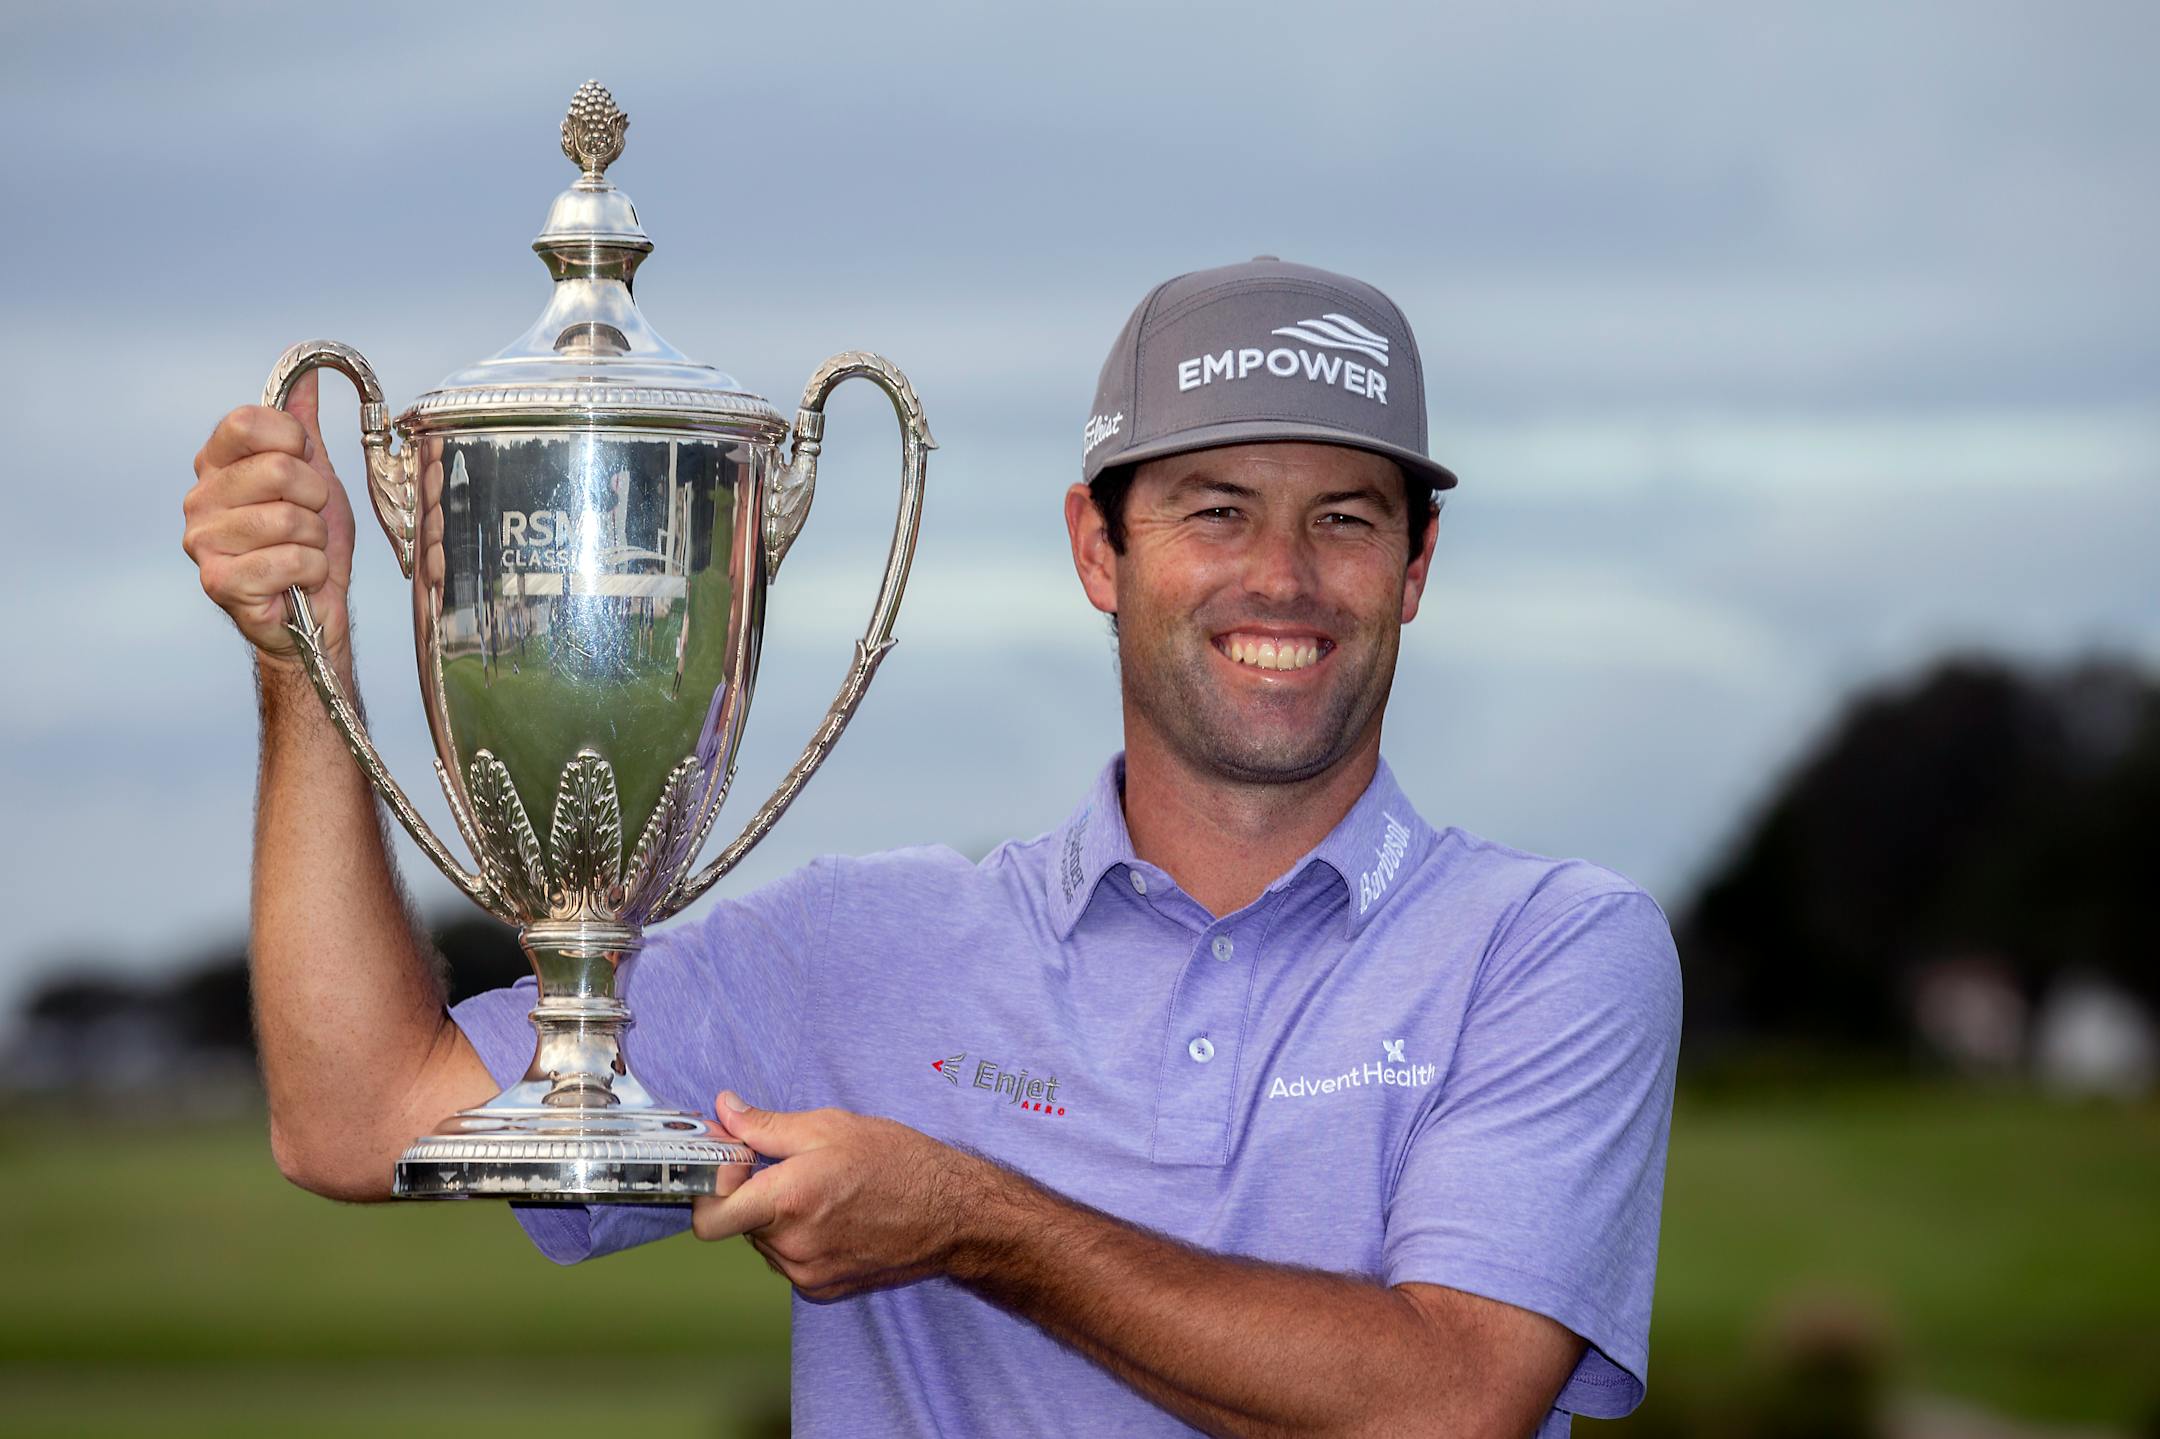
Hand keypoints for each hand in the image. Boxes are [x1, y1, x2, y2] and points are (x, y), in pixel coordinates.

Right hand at [183, 369, 357, 665]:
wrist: (312, 610)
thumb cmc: (309, 543)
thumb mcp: (313, 474)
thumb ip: (301, 424)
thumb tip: (305, 371)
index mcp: (216, 464)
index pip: (250, 422)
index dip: (294, 442)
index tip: (305, 466)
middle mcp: (199, 497)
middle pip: (277, 469)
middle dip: (315, 499)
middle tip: (309, 520)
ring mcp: (202, 540)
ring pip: (289, 519)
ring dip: (316, 540)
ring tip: (304, 551)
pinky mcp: (218, 581)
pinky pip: (290, 559)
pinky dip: (311, 571)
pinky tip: (298, 579)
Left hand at [692, 1092, 990, 1300]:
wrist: (952, 1215)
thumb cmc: (899, 1164)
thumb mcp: (830, 1127)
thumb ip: (766, 1125)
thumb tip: (725, 1110)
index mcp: (788, 1201)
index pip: (708, 1218)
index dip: (709, 1189)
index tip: (732, 1165)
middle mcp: (792, 1246)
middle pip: (738, 1223)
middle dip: (751, 1194)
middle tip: (786, 1167)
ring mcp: (807, 1273)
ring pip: (764, 1242)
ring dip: (776, 1217)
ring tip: (821, 1190)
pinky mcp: (822, 1288)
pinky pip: (788, 1260)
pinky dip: (798, 1237)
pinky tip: (833, 1215)